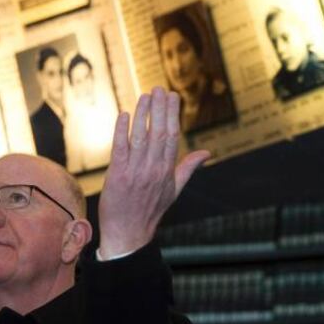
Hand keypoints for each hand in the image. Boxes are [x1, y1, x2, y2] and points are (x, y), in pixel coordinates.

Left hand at [97, 87, 209, 256]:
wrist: (129, 234)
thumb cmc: (151, 210)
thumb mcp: (174, 190)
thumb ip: (188, 168)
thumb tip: (207, 153)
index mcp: (167, 171)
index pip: (172, 137)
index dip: (172, 115)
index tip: (172, 96)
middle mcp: (153, 170)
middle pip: (158, 133)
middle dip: (159, 109)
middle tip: (159, 88)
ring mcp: (135, 173)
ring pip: (140, 138)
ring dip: (143, 114)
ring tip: (144, 96)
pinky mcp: (117, 176)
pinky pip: (120, 149)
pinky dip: (122, 131)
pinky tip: (125, 115)